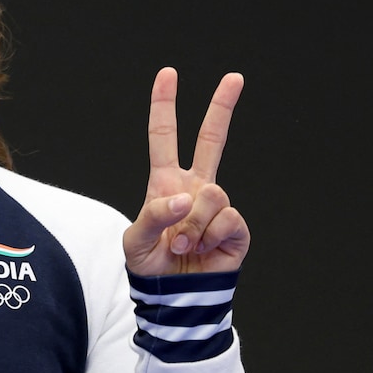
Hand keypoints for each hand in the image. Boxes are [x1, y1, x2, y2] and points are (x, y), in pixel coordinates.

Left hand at [123, 67, 249, 275]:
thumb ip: (155, 215)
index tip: (168, 74)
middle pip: (211, 140)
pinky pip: (228, 218)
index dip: (164, 106)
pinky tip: (202, 250)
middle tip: (234, 77)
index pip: (164, 137)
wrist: (174, 298)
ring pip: (213, 193)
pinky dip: (210, 236)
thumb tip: (187, 199)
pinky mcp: (236, 228)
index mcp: (166, 183)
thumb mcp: (136, 240)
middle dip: (222, 107)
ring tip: (183, 245)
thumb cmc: (150, 266)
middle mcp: (194, 188)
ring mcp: (217, 207)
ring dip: (194, 223)